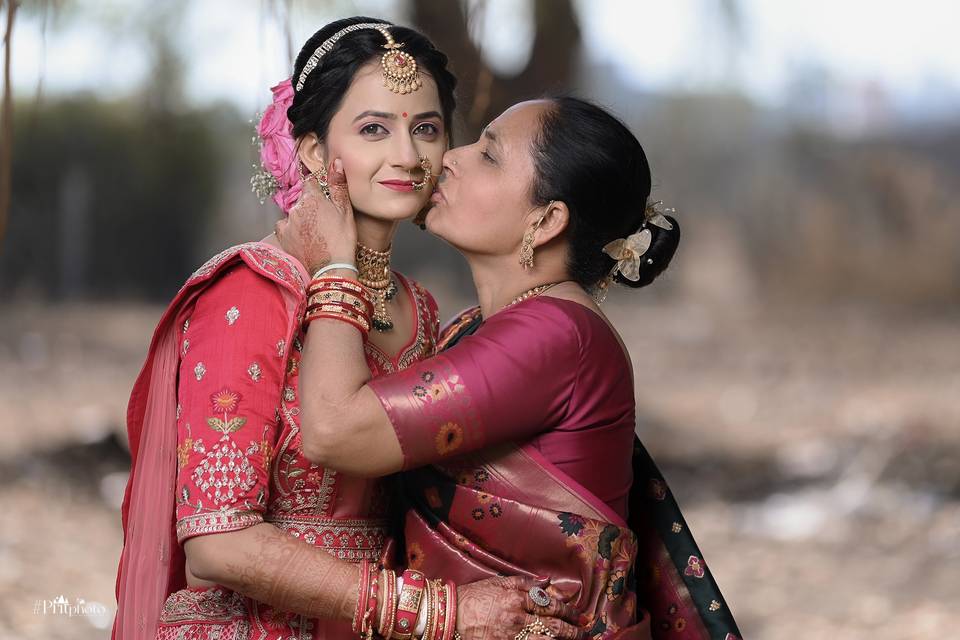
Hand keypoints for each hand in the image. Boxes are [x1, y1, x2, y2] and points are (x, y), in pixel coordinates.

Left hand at [275, 158, 356, 274]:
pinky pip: (284, 226)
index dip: (318, 189)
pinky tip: (302, 237)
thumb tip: (336, 162)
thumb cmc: (342, 240)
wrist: (331, 268)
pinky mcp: (283, 236)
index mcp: (313, 198)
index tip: (324, 199)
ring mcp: (288, 222)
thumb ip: (338, 185)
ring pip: (294, 213)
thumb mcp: (345, 211)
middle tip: (324, 221)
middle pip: (302, 200)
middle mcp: (297, 207)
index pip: (310, 182)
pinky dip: (291, 229)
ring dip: (301, 218)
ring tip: (315, 232)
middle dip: (311, 206)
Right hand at [456, 576, 581, 639]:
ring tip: (575, 639)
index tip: (578, 615)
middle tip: (584, 632)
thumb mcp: (498, 582)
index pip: (549, 604)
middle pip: (552, 625)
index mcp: (516, 597)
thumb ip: (524, 582)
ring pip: (545, 639)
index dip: (567, 610)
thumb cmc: (474, 596)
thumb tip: (547, 581)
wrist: (450, 615)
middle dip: (572, 630)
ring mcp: (511, 635)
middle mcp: (517, 617)